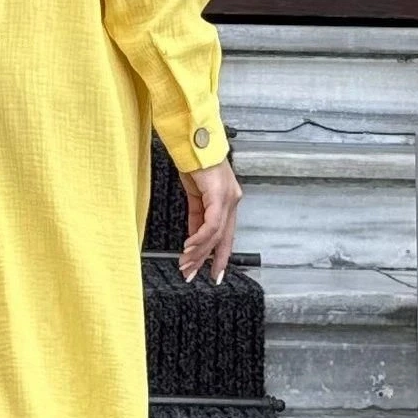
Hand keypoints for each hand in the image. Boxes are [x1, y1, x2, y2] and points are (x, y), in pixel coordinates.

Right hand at [177, 156, 242, 283]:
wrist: (192, 142)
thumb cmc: (194, 162)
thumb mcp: (194, 195)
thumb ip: (197, 215)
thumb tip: (193, 238)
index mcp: (228, 200)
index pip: (226, 234)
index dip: (220, 255)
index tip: (214, 273)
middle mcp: (232, 200)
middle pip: (223, 239)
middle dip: (208, 261)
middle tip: (194, 275)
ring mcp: (228, 198)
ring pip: (216, 235)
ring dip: (198, 253)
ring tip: (186, 265)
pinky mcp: (219, 195)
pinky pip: (211, 224)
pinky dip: (199, 238)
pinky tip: (188, 247)